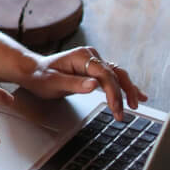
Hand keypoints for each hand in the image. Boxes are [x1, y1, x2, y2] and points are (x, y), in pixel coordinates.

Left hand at [20, 46, 147, 119]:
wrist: (33, 71)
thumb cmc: (40, 76)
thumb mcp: (53, 83)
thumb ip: (74, 84)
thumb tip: (94, 85)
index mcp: (82, 56)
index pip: (105, 75)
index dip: (113, 92)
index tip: (115, 108)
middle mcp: (91, 56)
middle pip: (115, 74)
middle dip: (122, 94)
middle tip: (123, 113)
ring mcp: (94, 62)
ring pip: (118, 75)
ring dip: (128, 90)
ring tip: (135, 106)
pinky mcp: (95, 70)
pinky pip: (113, 78)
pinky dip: (125, 87)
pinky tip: (137, 95)